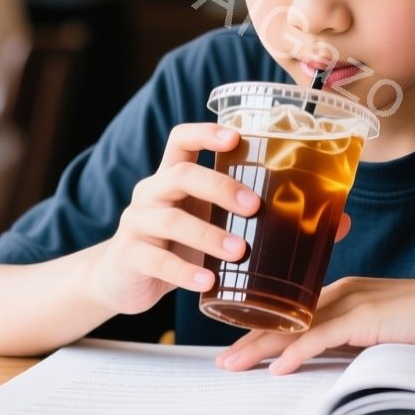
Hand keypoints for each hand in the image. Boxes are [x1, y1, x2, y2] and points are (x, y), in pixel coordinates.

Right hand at [87, 124, 255, 316]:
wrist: (121, 280)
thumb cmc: (172, 246)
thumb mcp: (196, 220)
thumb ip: (226, 213)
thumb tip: (293, 215)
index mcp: (168, 179)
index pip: (180, 140)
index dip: (205, 132)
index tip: (235, 137)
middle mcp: (149, 194)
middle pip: (180, 175)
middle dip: (220, 187)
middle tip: (253, 207)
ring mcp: (135, 224)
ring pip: (170, 220)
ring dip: (208, 235)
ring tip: (238, 252)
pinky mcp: (127, 256)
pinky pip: (157, 261)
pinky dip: (185, 272)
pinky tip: (208, 281)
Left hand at [215, 276, 414, 374]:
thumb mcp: (388, 326)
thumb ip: (363, 334)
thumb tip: (339, 357)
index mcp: (348, 292)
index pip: (295, 312)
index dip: (266, 327)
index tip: (241, 344)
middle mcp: (344, 292)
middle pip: (286, 317)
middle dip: (251, 338)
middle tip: (222, 359)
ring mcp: (353, 302)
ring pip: (295, 327)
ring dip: (260, 347)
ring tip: (232, 364)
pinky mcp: (366, 318)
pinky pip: (321, 337)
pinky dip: (296, 352)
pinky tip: (277, 368)